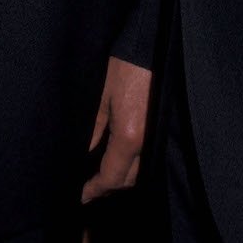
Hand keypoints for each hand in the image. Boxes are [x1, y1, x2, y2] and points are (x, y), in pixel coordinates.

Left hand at [81, 57, 151, 203]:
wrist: (152, 46)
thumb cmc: (124, 65)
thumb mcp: (100, 97)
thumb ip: (93, 130)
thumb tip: (84, 153)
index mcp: (129, 136)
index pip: (111, 176)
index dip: (94, 189)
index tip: (81, 196)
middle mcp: (147, 141)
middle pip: (128, 179)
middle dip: (108, 186)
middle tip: (88, 185)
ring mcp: (158, 135)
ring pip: (141, 170)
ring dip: (122, 176)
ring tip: (102, 173)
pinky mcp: (161, 126)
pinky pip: (148, 155)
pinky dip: (134, 163)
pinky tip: (120, 157)